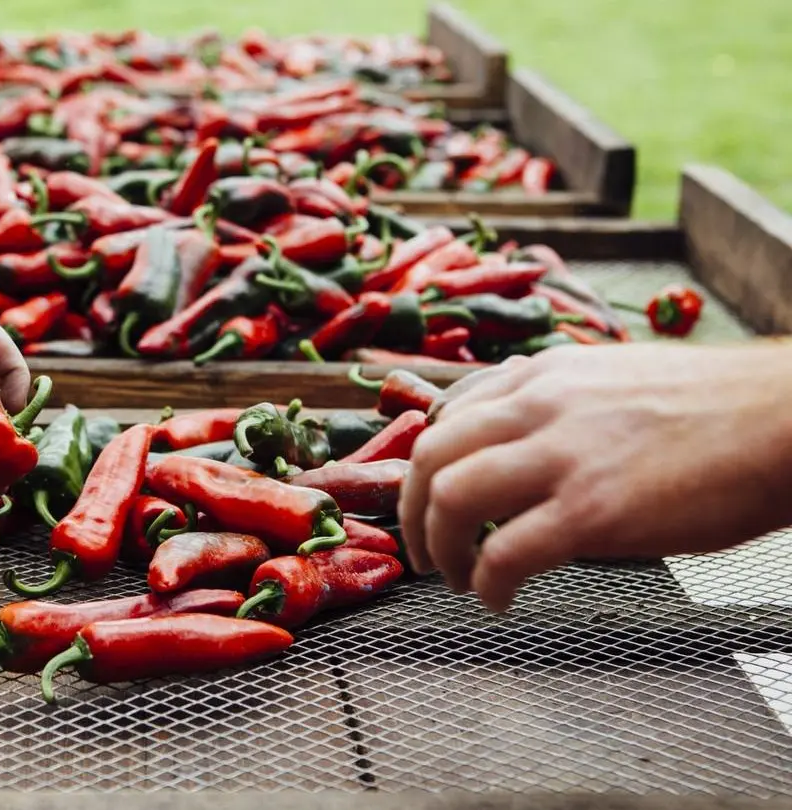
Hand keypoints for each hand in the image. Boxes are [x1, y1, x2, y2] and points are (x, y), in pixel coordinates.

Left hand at [397, 342, 791, 612]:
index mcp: (545, 375)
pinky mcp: (592, 511)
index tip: (428, 498)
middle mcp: (540, 405)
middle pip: (431, 455)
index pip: (449, 414)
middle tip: (422, 550)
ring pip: (450, 498)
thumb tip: (524, 441)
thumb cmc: (718, 410)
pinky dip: (485, 584)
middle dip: (411, 510)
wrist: (789, 422)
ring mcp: (563, 457)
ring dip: (438, 548)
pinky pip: (504, 554)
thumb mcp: (617, 381)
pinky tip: (497, 600)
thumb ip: (561, 404)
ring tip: (454, 578)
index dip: (426, 466)